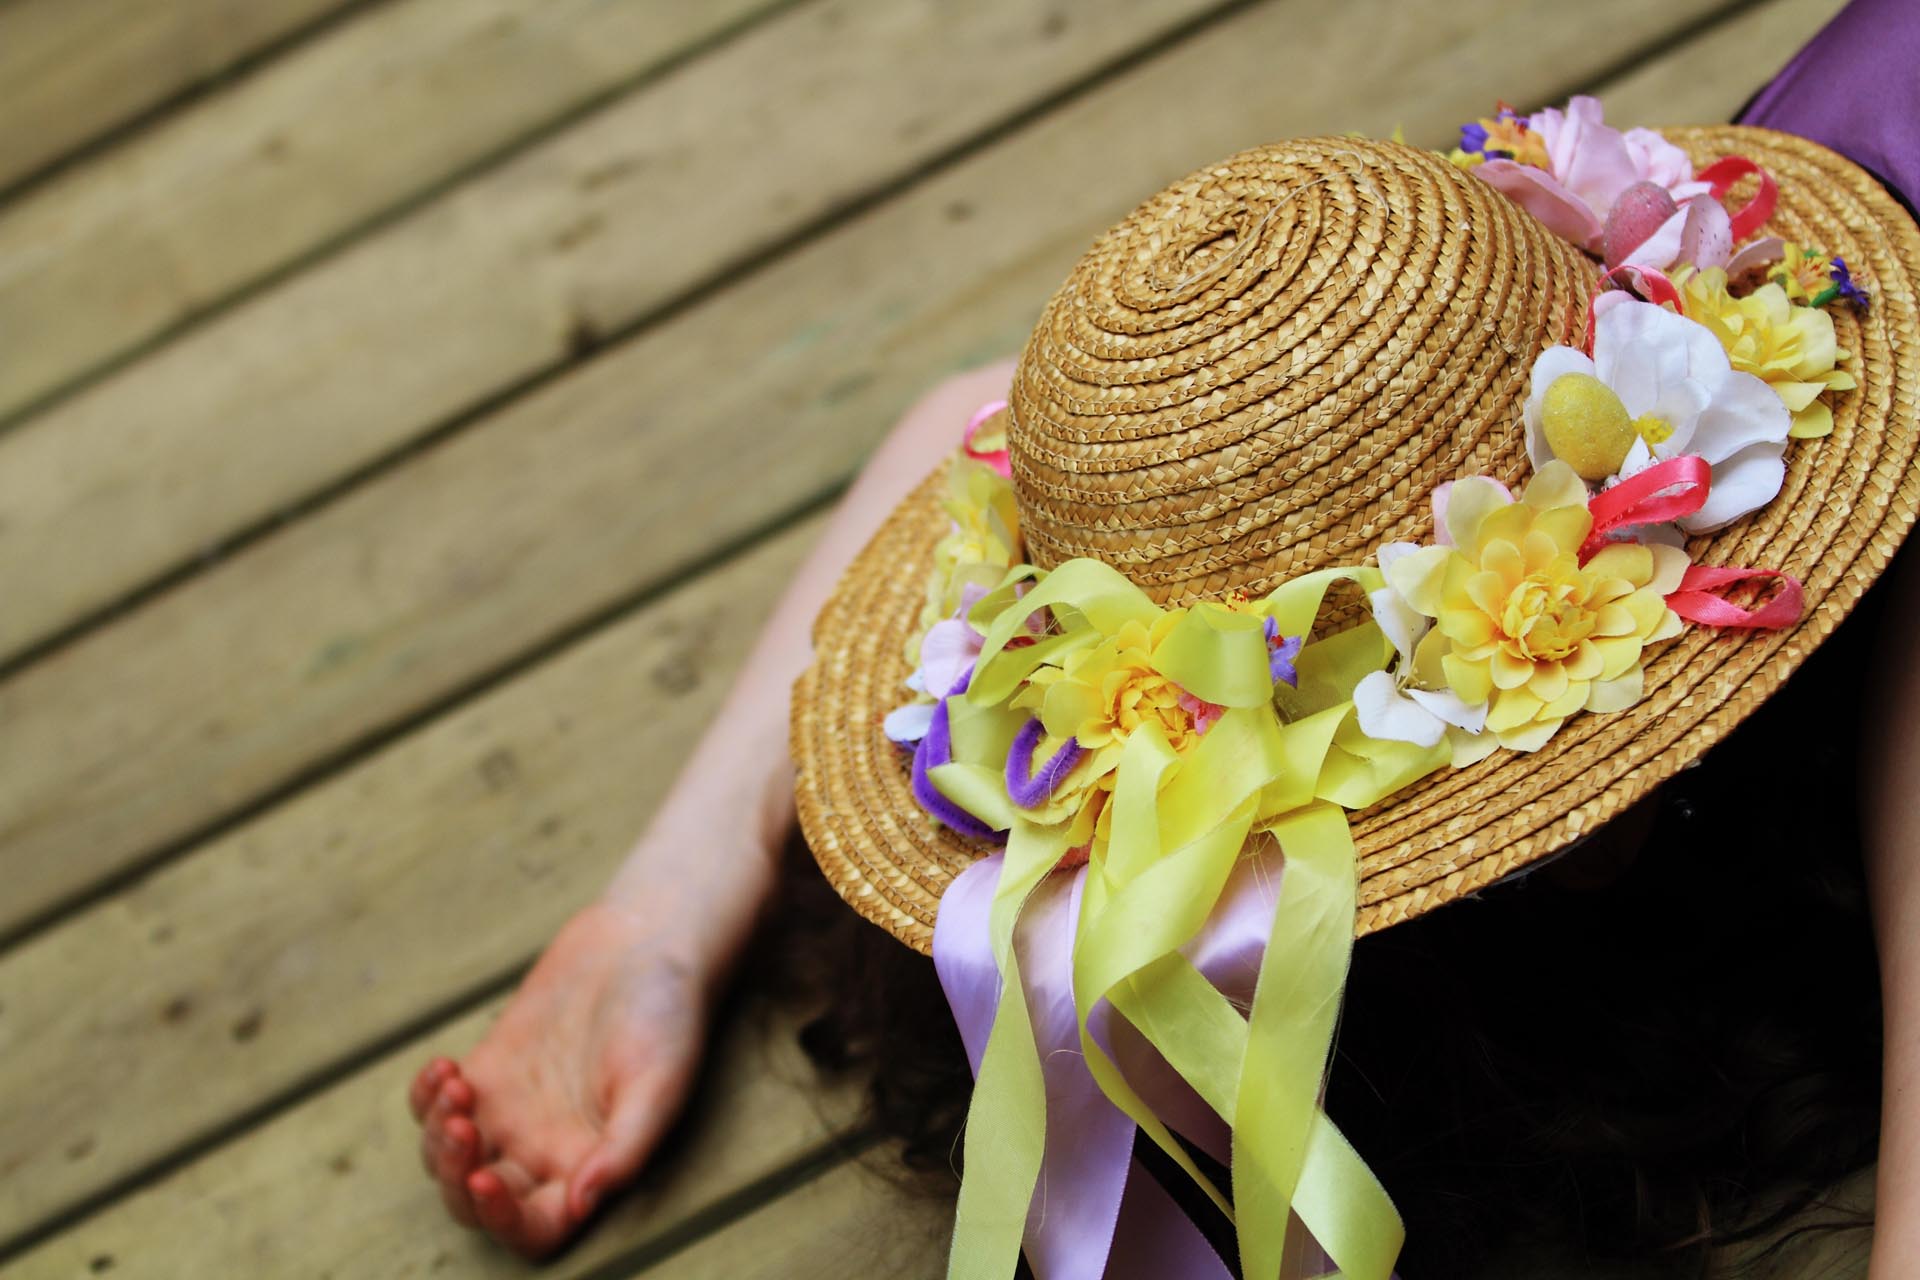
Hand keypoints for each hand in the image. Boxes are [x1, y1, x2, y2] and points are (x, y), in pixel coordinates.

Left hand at [409, 900, 707, 1256]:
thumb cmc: (667, 1014)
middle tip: (463, 1127)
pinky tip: (444, 1068)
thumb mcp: (660, 1084)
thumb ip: (624, 1150)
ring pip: (446, 1159)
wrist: (645, 940)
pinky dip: (424, 1099)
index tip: (484, 1179)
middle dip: (455, 1177)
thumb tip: (582, 1207)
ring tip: (454, 1086)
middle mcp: (544, 1152)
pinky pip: (435, 1106)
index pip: (535, 1229)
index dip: (502, 1221)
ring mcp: (510, 1113)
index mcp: (588, 1168)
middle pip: (477, 1201)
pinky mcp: (488, 1072)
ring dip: (436, 1137)